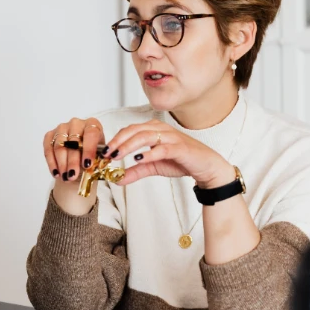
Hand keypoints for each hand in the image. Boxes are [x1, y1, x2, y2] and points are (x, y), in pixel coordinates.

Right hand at [43, 117, 104, 183]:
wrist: (80, 156)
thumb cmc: (92, 155)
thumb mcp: (99, 156)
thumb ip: (100, 159)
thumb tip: (103, 160)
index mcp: (92, 124)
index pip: (91, 133)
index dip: (89, 149)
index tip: (87, 165)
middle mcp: (76, 123)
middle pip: (73, 141)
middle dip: (73, 161)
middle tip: (73, 176)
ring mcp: (62, 128)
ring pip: (59, 146)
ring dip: (62, 163)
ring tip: (65, 177)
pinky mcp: (50, 135)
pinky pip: (48, 148)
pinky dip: (52, 162)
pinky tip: (56, 173)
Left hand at [103, 119, 233, 187]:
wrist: (205, 167)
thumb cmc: (181, 161)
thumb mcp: (153, 167)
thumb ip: (136, 171)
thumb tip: (117, 179)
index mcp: (154, 130)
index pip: (129, 130)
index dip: (115, 139)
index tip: (103, 152)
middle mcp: (161, 129)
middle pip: (134, 130)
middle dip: (118, 141)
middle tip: (106, 154)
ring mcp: (171, 137)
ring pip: (145, 136)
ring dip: (129, 145)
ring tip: (117, 156)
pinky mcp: (180, 148)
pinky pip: (162, 148)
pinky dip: (149, 153)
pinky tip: (138, 159)